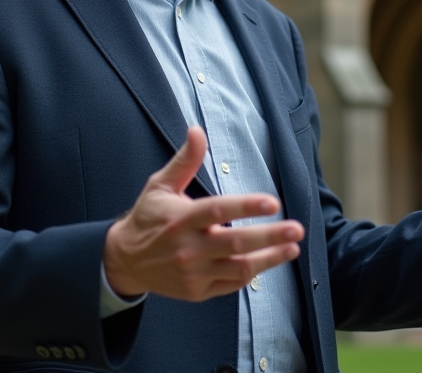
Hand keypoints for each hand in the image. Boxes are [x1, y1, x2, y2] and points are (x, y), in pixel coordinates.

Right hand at [103, 126, 303, 301]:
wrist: (125, 261)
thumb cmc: (148, 218)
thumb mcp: (160, 185)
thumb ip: (184, 160)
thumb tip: (197, 130)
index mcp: (181, 219)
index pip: (218, 211)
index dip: (246, 206)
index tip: (272, 202)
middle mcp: (188, 248)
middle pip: (235, 243)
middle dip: (269, 236)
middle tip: (296, 228)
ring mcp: (194, 273)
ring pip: (239, 268)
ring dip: (269, 259)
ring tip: (292, 247)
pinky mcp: (197, 290)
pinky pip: (231, 285)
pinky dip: (253, 273)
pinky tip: (269, 261)